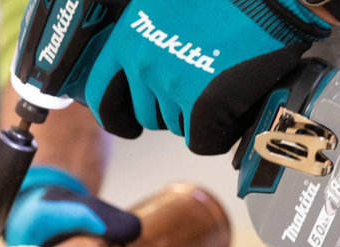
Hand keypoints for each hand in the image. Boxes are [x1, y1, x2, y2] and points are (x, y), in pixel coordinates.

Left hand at [83, 0, 329, 153]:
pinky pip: (203, 141)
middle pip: (148, 116)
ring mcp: (172, 84)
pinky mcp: (204, 103)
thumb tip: (142, 80)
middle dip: (174, 109)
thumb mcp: (169, 6)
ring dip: (202, 115)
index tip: (128, 126)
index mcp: (128, 36)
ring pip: (178, 128)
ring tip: (226, 81)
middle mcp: (142, 62)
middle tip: (205, 85)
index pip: (102, 95)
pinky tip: (237, 107)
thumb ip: (149, 40)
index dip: (116, 115)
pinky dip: (222, 132)